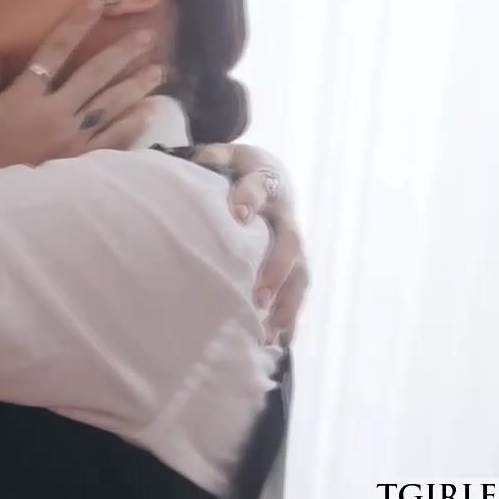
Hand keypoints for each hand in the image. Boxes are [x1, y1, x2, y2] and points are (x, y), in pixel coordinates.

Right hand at [0, 0, 164, 168]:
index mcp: (25, 96)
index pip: (55, 50)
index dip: (77, 23)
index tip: (98, 1)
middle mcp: (54, 112)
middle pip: (95, 74)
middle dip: (123, 53)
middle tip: (147, 36)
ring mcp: (71, 138)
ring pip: (111, 105)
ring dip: (136, 86)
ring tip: (158, 72)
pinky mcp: (80, 162)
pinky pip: (113, 140)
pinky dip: (133, 126)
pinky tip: (149, 113)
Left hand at [195, 143, 307, 345]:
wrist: (266, 173)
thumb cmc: (235, 168)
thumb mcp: (222, 155)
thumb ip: (210, 160)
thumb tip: (198, 165)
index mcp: (265, 179)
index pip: (259, 186)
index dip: (249, 197)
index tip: (236, 212)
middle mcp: (285, 213)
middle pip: (290, 241)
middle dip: (275, 268)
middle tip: (257, 295)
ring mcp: (292, 240)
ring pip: (300, 273)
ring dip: (287, 303)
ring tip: (271, 332)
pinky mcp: (294, 262)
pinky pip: (297, 290)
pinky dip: (290, 317)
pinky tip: (279, 343)